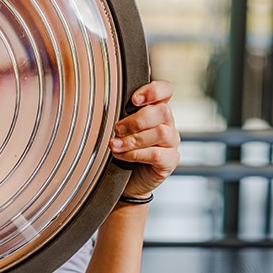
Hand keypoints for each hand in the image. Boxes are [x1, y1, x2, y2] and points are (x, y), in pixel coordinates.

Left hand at [109, 80, 179, 198]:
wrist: (126, 180)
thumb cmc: (121, 149)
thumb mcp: (119, 129)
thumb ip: (119, 115)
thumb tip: (102, 106)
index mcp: (155, 110)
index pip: (166, 91)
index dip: (153, 91)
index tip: (134, 100)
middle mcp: (167, 124)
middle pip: (162, 111)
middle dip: (136, 120)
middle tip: (117, 129)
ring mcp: (171, 143)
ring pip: (161, 132)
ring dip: (133, 139)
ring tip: (114, 145)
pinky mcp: (170, 161)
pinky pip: (157, 154)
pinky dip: (136, 154)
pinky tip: (122, 156)